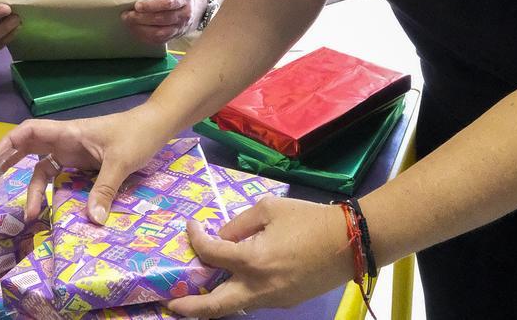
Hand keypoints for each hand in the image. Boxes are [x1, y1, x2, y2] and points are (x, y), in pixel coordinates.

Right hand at [0, 105, 168, 220]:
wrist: (157, 126)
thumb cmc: (136, 133)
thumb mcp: (121, 161)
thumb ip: (104, 189)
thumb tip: (92, 221)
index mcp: (69, 133)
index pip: (30, 132)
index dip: (7, 145)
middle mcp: (67, 142)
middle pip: (29, 150)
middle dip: (7, 165)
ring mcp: (75, 153)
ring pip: (45, 169)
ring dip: (34, 189)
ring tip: (31, 215)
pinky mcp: (85, 164)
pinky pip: (61, 178)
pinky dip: (52, 192)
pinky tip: (49, 210)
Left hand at [122, 0, 205, 43]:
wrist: (199, 4)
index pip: (168, 3)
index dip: (151, 5)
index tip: (137, 5)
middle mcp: (185, 14)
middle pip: (162, 19)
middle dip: (141, 18)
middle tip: (126, 15)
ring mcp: (181, 28)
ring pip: (160, 33)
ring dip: (141, 29)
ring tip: (129, 23)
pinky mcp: (176, 36)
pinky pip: (159, 41)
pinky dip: (145, 37)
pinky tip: (136, 30)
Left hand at [168, 196, 348, 316]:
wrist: (348, 243)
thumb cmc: (308, 220)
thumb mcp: (269, 208)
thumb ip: (240, 223)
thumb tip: (222, 236)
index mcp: (252, 260)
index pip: (211, 253)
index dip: (195, 237)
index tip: (192, 225)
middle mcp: (258, 287)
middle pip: (215, 307)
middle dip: (188, 308)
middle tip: (169, 302)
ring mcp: (272, 300)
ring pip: (234, 306)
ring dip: (213, 302)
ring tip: (196, 293)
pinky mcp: (284, 302)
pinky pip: (253, 300)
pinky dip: (237, 293)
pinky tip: (231, 280)